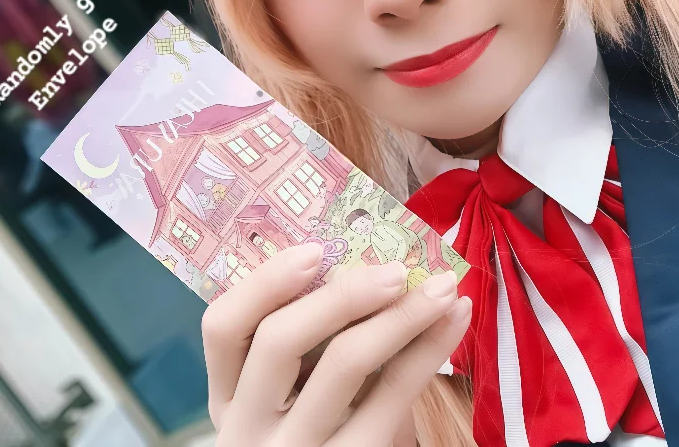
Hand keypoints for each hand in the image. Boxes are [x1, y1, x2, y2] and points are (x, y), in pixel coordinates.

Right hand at [203, 242, 470, 446]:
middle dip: (342, 295)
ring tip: (441, 287)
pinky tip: (455, 317)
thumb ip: (310, 349)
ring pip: (343, 363)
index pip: (222, 327)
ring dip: (401, 314)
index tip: (314, 250)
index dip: (264, 282)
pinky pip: (394, 393)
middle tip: (395, 269)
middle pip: (279, 340)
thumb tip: (363, 267)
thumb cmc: (325, 439)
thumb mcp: (296, 404)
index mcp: (229, 401)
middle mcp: (249, 427)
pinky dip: (431, 346)